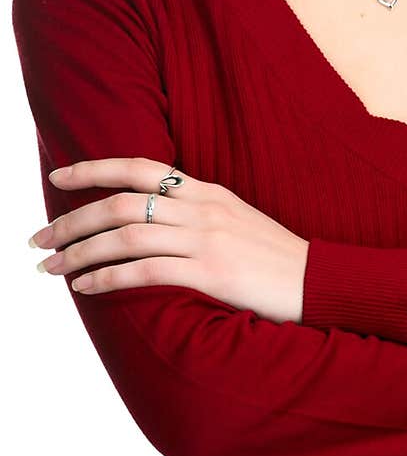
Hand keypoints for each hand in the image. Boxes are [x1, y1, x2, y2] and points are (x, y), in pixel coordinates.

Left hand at [29, 157, 308, 323]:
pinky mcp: (211, 273)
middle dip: (72, 220)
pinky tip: (86, 286)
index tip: (58, 178)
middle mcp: (203, 209)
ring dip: (80, 251)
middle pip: (121, 204)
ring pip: (126, 236)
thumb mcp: (237, 221)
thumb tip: (149, 221)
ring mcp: (207, 240)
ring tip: (52, 267)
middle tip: (39, 239)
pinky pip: (146, 271)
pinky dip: (108, 277)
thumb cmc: (275, 258)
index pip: (141, 168)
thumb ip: (196, 214)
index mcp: (207, 191)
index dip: (94, 169)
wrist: (319, 282)